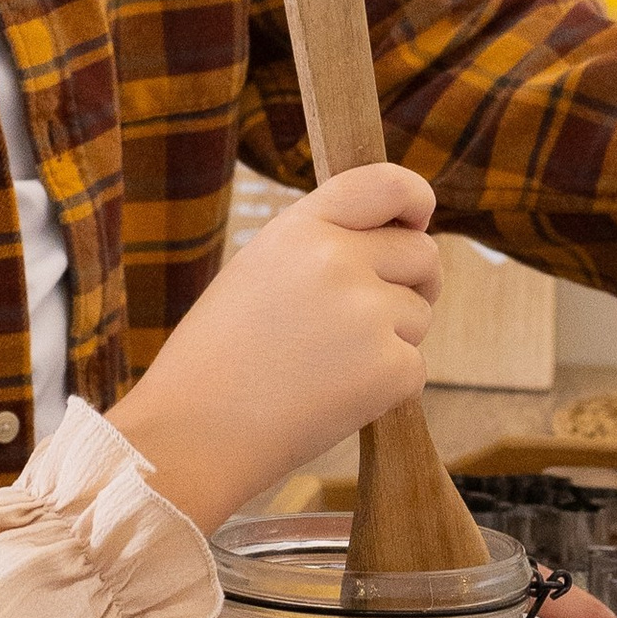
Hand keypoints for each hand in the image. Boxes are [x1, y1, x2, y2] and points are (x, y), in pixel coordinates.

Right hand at [106, 165, 441, 535]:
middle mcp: (339, 261)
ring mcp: (368, 315)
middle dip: (411, 282)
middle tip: (368, 316)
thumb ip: (323, 243)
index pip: (387, 184)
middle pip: (422, 254)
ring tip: (326, 364)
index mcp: (301, 228)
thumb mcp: (259, 268)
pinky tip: (334, 395)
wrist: (194, 433)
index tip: (418, 217)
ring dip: (392, 338)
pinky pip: (415, 366)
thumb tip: (398, 238)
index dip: (415, 199)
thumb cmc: (218, 356)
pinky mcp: (390, 370)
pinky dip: (387, 385)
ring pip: (420, 314)